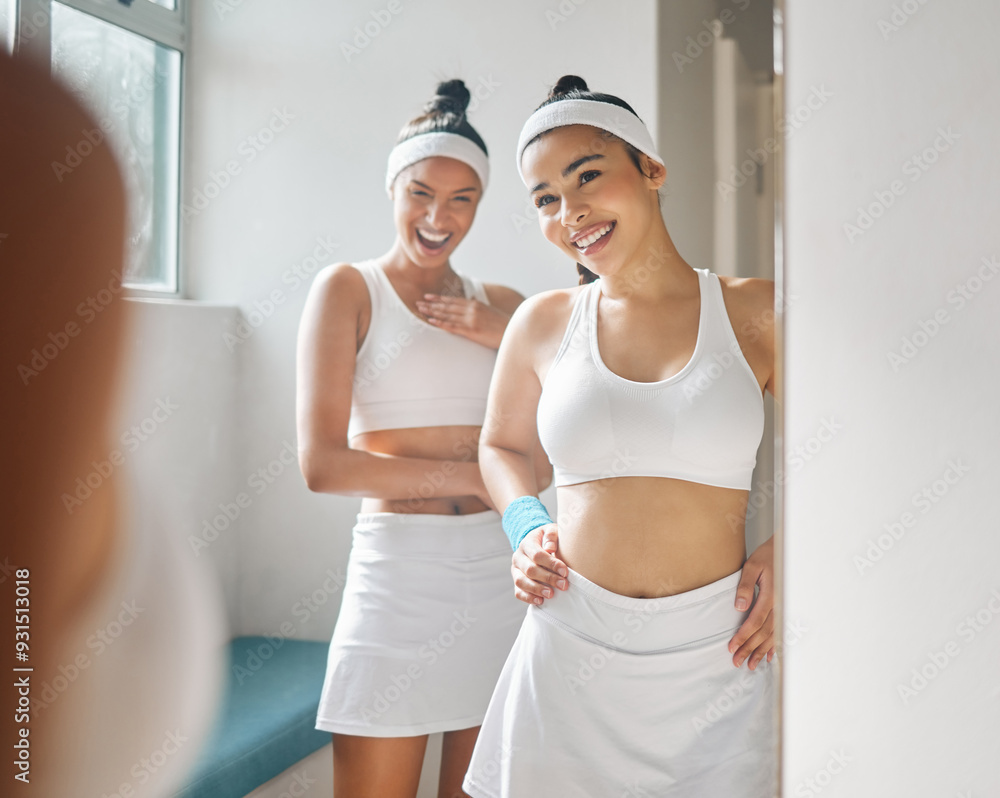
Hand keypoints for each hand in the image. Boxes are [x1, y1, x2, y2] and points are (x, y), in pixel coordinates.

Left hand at [415, 294, 511, 348]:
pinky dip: (441, 323)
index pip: (453, 300)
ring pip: (447, 314)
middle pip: (447, 306)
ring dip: (432, 312)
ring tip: (420, 310)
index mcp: (475, 304)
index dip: (439, 298)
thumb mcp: (489, 311)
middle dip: (431, 304)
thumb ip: (477, 306)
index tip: (428, 296)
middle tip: (418, 302)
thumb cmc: (502, 324)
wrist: (512, 332)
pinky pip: (452, 326)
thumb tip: (470, 300)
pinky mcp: (471, 330)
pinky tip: (431, 321)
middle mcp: (471, 309)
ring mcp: (470, 320)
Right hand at [511, 524, 567, 605]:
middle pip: (530, 570)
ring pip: (521, 581)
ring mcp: (516, 570)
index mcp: (527, 543)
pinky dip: (528, 598)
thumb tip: (550, 548)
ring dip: (537, 589)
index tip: (565, 572)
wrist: (537, 543)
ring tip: (551, 594)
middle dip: (548, 578)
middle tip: (563, 585)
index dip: (551, 564)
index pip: (537, 555)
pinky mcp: (517, 581)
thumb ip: (551, 535)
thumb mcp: (551, 530)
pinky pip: (518, 592)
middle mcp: (518, 557)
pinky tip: (540, 601)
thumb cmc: (548, 538)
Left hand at [728, 537, 774, 669]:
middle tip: (737, 662)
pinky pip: (781, 631)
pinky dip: (774, 645)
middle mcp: (780, 605)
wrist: (787, 551)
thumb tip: (739, 607)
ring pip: (773, 636)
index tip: (731, 647)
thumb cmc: (767, 556)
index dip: (743, 636)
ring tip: (750, 665)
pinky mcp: (786, 609)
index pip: (755, 622)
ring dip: (761, 651)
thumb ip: (744, 586)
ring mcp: (785, 609)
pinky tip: (769, 656)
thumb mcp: (752, 566)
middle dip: (749, 649)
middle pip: (764, 633)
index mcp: (771, 595)